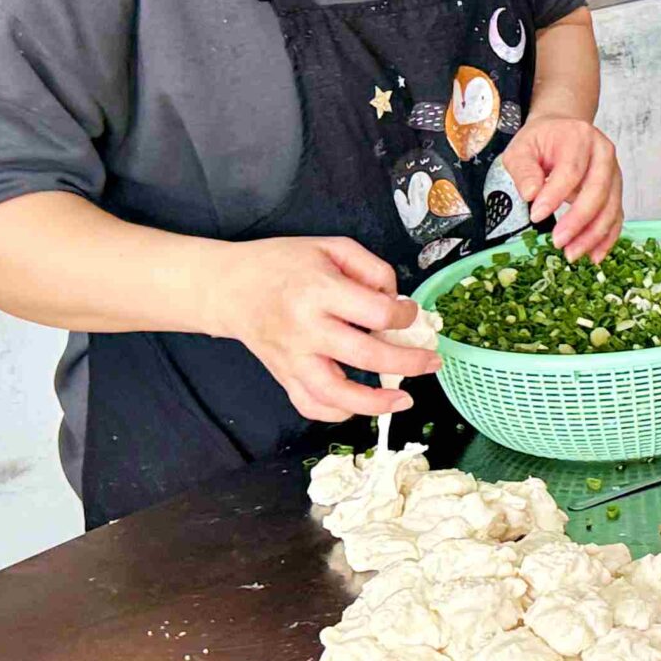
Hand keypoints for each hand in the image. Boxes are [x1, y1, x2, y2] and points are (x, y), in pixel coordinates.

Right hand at [209, 236, 436, 422]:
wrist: (228, 286)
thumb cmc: (283, 263)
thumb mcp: (331, 247)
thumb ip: (371, 268)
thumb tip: (396, 299)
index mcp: (320, 291)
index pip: (377, 312)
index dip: (405, 315)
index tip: (410, 312)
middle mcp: (305, 329)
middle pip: (366, 355)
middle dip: (408, 362)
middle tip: (432, 361)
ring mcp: (292, 357)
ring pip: (335, 394)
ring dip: (375, 404)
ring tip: (404, 400)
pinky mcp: (282, 375)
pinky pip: (309, 405)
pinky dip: (335, 413)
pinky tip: (358, 407)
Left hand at [502, 115, 622, 261]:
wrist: (563, 131)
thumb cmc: (542, 141)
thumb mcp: (521, 149)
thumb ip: (523, 170)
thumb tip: (531, 194)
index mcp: (579, 138)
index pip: (571, 170)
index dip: (555, 195)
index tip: (536, 215)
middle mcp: (603, 154)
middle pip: (598, 191)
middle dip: (578, 221)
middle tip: (558, 242)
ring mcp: (614, 172)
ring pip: (611, 207)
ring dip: (593, 235)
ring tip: (572, 254)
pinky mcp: (616, 190)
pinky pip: (617, 216)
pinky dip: (607, 238)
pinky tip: (594, 255)